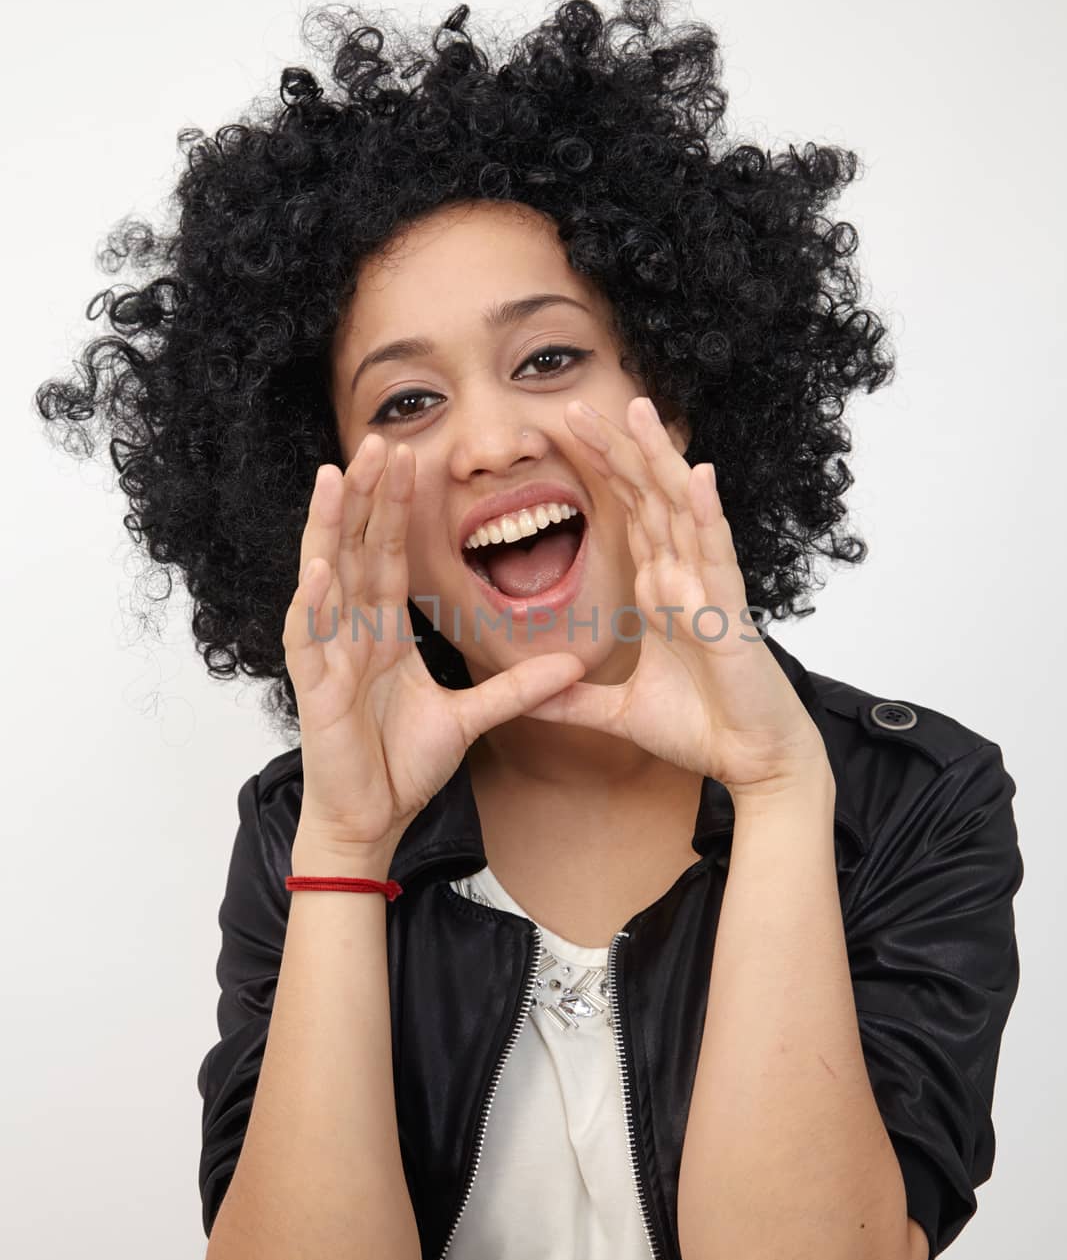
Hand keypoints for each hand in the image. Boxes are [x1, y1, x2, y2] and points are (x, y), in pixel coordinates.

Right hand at [284, 436, 586, 845]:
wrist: (369, 820)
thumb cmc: (400, 765)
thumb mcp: (470, 717)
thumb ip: (516, 688)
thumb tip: (573, 665)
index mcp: (380, 631)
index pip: (388, 555)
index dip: (396, 506)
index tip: (411, 457)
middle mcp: (349, 632)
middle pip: (356, 549)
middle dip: (365, 495)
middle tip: (380, 439)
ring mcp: (327, 656)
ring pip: (323, 577)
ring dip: (327, 527)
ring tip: (333, 476)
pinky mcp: (314, 690)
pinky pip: (308, 637)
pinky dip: (312, 601)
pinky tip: (320, 564)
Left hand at [522, 397, 831, 800]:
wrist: (751, 765)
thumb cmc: (703, 730)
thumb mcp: (619, 714)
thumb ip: (573, 702)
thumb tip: (528, 697)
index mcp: (661, 591)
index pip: (629, 514)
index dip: (602, 470)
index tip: (567, 430)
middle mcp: (685, 578)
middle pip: (649, 497)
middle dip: (617, 448)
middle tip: (576, 404)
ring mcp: (709, 590)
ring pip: (682, 510)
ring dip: (661, 460)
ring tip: (640, 410)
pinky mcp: (730, 614)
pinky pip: (717, 556)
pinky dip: (707, 515)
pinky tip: (698, 476)